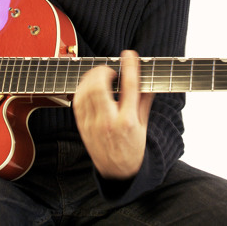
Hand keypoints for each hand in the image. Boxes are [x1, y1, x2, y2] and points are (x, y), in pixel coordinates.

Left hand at [73, 50, 154, 179]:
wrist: (117, 171)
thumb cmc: (133, 147)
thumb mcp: (143, 124)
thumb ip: (144, 100)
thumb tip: (148, 79)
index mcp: (127, 121)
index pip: (129, 87)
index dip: (130, 67)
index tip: (129, 54)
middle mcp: (108, 122)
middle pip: (100, 88)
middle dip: (103, 71)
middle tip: (110, 69)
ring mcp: (92, 125)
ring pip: (85, 93)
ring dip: (91, 77)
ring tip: (100, 74)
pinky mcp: (82, 126)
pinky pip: (77, 101)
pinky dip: (82, 88)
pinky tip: (90, 85)